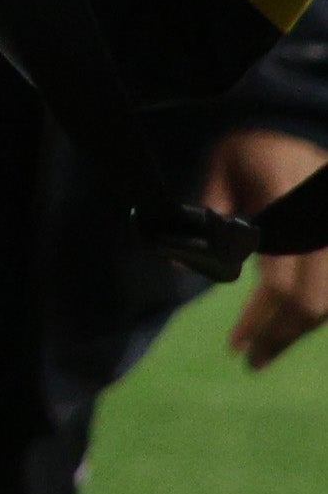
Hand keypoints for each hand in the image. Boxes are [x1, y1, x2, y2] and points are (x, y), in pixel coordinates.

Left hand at [209, 131, 326, 367]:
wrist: (295, 132)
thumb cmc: (251, 150)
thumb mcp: (221, 166)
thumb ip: (207, 209)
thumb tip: (179, 265)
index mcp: (288, 198)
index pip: (282, 274)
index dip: (259, 315)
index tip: (234, 344)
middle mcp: (320, 223)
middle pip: (313, 300)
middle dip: (280, 336)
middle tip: (249, 361)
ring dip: (298, 332)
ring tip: (263, 353)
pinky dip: (314, 316)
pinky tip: (286, 330)